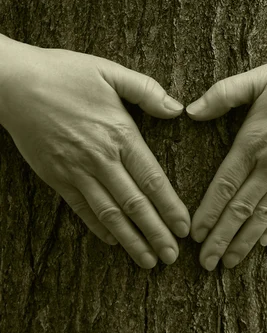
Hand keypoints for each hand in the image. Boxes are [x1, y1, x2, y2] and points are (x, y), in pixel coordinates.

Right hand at [1, 40, 189, 267]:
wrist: (14, 84)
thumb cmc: (64, 73)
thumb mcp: (109, 71)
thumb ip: (146, 90)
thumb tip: (177, 109)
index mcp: (119, 133)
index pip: (152, 179)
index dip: (170, 206)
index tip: (184, 228)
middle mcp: (100, 158)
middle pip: (134, 204)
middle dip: (155, 233)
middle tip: (171, 257)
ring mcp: (76, 171)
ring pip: (109, 213)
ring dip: (130, 240)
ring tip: (147, 260)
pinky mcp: (55, 177)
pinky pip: (80, 208)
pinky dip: (98, 227)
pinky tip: (112, 241)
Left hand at [186, 43, 266, 270]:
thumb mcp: (260, 77)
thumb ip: (223, 94)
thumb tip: (190, 110)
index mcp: (254, 141)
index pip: (225, 185)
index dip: (208, 212)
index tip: (195, 235)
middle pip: (242, 208)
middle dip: (221, 238)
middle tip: (206, 263)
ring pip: (266, 215)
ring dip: (245, 240)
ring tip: (229, 262)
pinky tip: (265, 242)